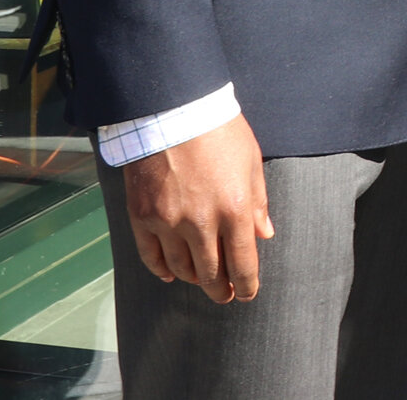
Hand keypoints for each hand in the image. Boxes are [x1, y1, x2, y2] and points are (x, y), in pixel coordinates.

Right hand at [121, 113, 272, 303]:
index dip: (247, 283)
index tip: (248, 293)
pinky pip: (151, 256)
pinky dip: (161, 271)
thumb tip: (264, 234)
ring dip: (194, 280)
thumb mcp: (251, 162)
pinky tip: (171, 275)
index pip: (242, 262)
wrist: (172, 112)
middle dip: (221, 289)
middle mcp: (200, 222)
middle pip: (211, 272)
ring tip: (203, 282)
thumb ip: (257, 202)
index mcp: (234, 208)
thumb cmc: (220, 132)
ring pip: (181, 268)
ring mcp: (167, 222)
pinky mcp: (142, 217)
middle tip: (226, 295)